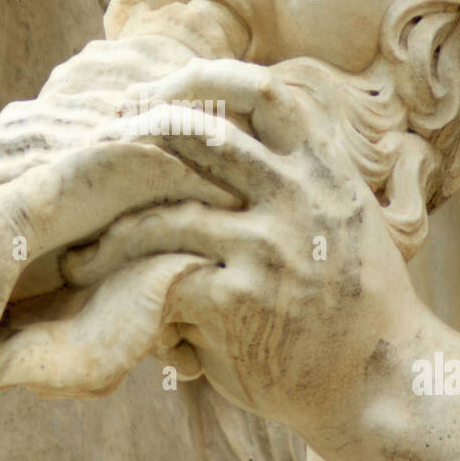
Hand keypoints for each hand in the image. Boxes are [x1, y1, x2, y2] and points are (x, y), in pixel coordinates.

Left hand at [61, 58, 414, 431]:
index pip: (260, 91)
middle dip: (131, 140)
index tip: (152, 93)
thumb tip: (220, 124)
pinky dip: (136, 299)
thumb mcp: (347, 214)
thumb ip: (299, 171)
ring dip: (105, 242)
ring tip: (77, 257)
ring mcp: (265, 247)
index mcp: (323, 168)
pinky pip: (160, 284)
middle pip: (195, 136)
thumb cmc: (354, 299)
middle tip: (91, 156)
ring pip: (157, 221)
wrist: (381, 381)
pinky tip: (122, 313)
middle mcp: (296, 197)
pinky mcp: (237, 302)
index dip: (199, 79)